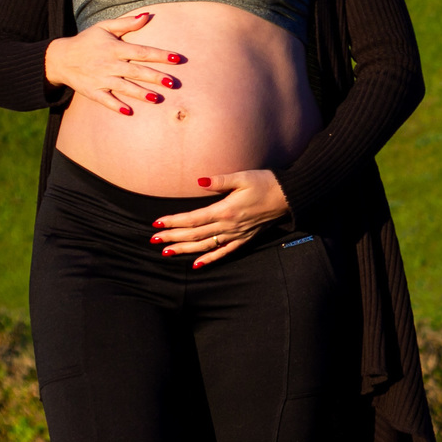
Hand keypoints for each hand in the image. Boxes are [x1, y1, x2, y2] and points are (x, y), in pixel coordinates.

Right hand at [45, 12, 183, 114]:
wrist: (59, 58)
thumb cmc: (86, 41)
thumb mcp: (103, 27)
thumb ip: (126, 23)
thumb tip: (148, 15)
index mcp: (115, 48)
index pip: (142, 52)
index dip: (160, 55)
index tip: (177, 58)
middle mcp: (109, 64)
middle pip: (136, 71)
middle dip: (155, 77)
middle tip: (172, 83)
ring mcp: (101, 79)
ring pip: (124, 87)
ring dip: (140, 93)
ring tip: (157, 98)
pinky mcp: (93, 91)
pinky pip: (106, 100)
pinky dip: (116, 106)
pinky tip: (129, 112)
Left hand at [149, 170, 289, 268]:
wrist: (288, 196)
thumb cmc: (265, 182)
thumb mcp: (242, 176)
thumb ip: (219, 180)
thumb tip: (198, 180)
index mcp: (226, 209)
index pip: (193, 219)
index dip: (174, 222)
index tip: (157, 224)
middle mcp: (229, 226)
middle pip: (195, 234)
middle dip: (173, 237)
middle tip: (154, 240)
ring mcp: (236, 234)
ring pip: (206, 246)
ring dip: (185, 250)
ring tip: (167, 253)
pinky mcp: (244, 239)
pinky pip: (224, 252)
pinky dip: (210, 259)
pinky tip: (197, 265)